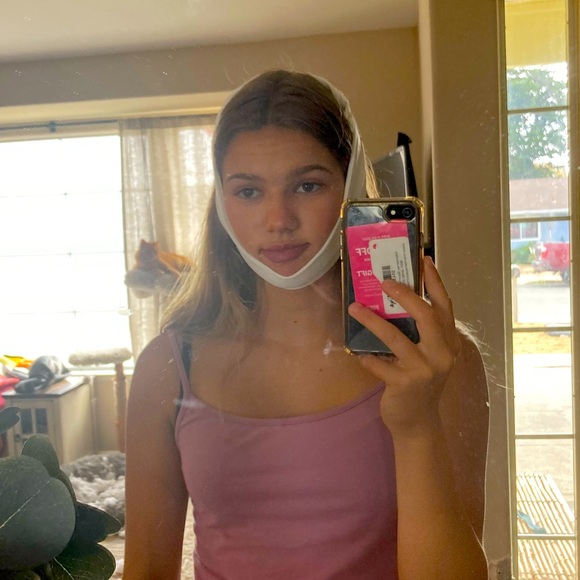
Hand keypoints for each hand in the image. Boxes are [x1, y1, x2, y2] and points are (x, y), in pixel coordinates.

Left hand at [347, 257, 460, 436]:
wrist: (418, 422)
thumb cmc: (420, 382)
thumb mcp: (428, 356)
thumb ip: (420, 333)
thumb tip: (392, 300)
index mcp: (449, 342)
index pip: (445, 306)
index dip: (435, 282)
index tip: (423, 259)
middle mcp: (442, 354)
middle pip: (425, 315)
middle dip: (403, 294)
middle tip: (383, 281)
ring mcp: (425, 370)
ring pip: (395, 336)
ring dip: (372, 320)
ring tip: (355, 307)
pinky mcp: (405, 384)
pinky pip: (379, 363)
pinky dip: (366, 356)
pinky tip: (358, 352)